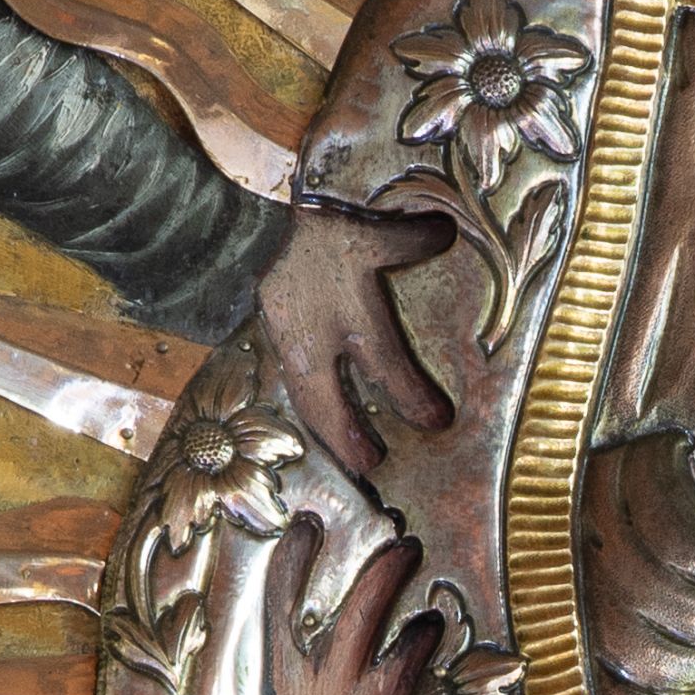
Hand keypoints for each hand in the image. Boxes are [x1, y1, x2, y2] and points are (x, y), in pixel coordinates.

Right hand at [252, 514, 429, 694]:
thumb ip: (309, 693)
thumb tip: (333, 671)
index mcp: (283, 680)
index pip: (277, 604)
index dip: (290, 560)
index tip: (303, 528)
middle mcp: (313, 676)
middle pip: (342, 600)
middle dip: (374, 563)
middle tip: (398, 539)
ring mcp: (347, 690)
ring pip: (373, 613)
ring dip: (398, 579)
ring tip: (416, 558)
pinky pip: (406, 657)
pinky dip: (423, 635)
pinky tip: (434, 625)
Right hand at [257, 202, 447, 478]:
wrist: (249, 230)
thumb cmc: (313, 233)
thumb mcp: (368, 233)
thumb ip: (409, 237)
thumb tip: (445, 232)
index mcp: (349, 322)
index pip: (387, 368)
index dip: (412, 397)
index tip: (438, 422)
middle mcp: (316, 342)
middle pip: (329, 404)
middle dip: (348, 436)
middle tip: (369, 464)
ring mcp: (289, 341)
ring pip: (306, 399)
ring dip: (324, 428)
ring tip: (339, 451)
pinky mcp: (272, 334)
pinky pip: (292, 380)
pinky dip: (306, 402)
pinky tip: (314, 408)